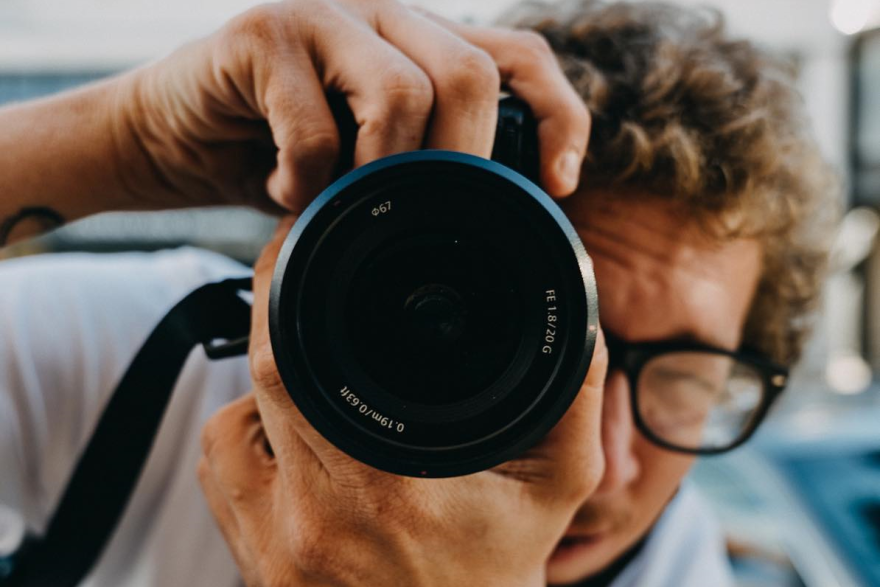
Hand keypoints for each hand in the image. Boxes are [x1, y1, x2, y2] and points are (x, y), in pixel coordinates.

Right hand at [113, 0, 590, 214]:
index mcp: (420, 44)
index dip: (557, 116)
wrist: (172, 135)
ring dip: (378, 174)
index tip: (557, 187)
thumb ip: (420, 170)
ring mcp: (323, 15)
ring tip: (340, 203)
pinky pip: (314, 124)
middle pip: (471, 73)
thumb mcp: (366, 167)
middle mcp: (383, 15)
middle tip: (427, 218)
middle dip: (461, 165)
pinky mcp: (261, 35)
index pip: (520, 55)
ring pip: (401, 92)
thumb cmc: (278, 154)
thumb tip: (489, 222)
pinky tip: (285, 192)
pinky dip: (306, 179)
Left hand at [197, 218, 607, 586]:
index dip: (283, 290)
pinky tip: (293, 442)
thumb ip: (570, 400)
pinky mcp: (253, 569)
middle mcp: (311, 526)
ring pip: (224, 429)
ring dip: (263, 393)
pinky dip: (247, 443)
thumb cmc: (499, 570)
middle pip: (256, 383)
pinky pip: (221, 478)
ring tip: (316, 386)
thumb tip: (577, 321)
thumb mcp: (554, 485)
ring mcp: (271, 555)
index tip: (297, 247)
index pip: (293, 363)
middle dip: (274, 320)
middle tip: (301, 288)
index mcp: (386, 494)